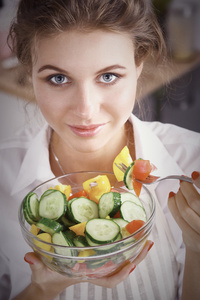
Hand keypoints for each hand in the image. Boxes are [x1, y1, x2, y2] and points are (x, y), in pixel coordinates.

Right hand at [24, 239, 152, 295]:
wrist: (49, 280)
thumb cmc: (47, 276)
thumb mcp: (41, 271)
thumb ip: (36, 264)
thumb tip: (29, 257)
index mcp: (85, 274)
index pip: (106, 280)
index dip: (120, 274)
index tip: (130, 266)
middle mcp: (94, 268)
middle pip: (120, 268)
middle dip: (135, 258)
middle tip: (148, 244)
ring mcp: (95, 262)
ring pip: (119, 260)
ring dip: (134, 251)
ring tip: (146, 238)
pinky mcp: (94, 255)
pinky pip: (112, 252)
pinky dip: (123, 245)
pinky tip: (129, 234)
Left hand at [168, 171, 199, 251]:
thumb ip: (199, 192)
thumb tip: (193, 176)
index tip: (193, 175)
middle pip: (195, 201)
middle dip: (186, 188)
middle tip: (184, 182)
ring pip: (185, 210)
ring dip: (178, 197)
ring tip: (179, 191)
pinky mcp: (194, 240)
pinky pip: (178, 219)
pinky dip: (172, 205)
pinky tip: (172, 198)